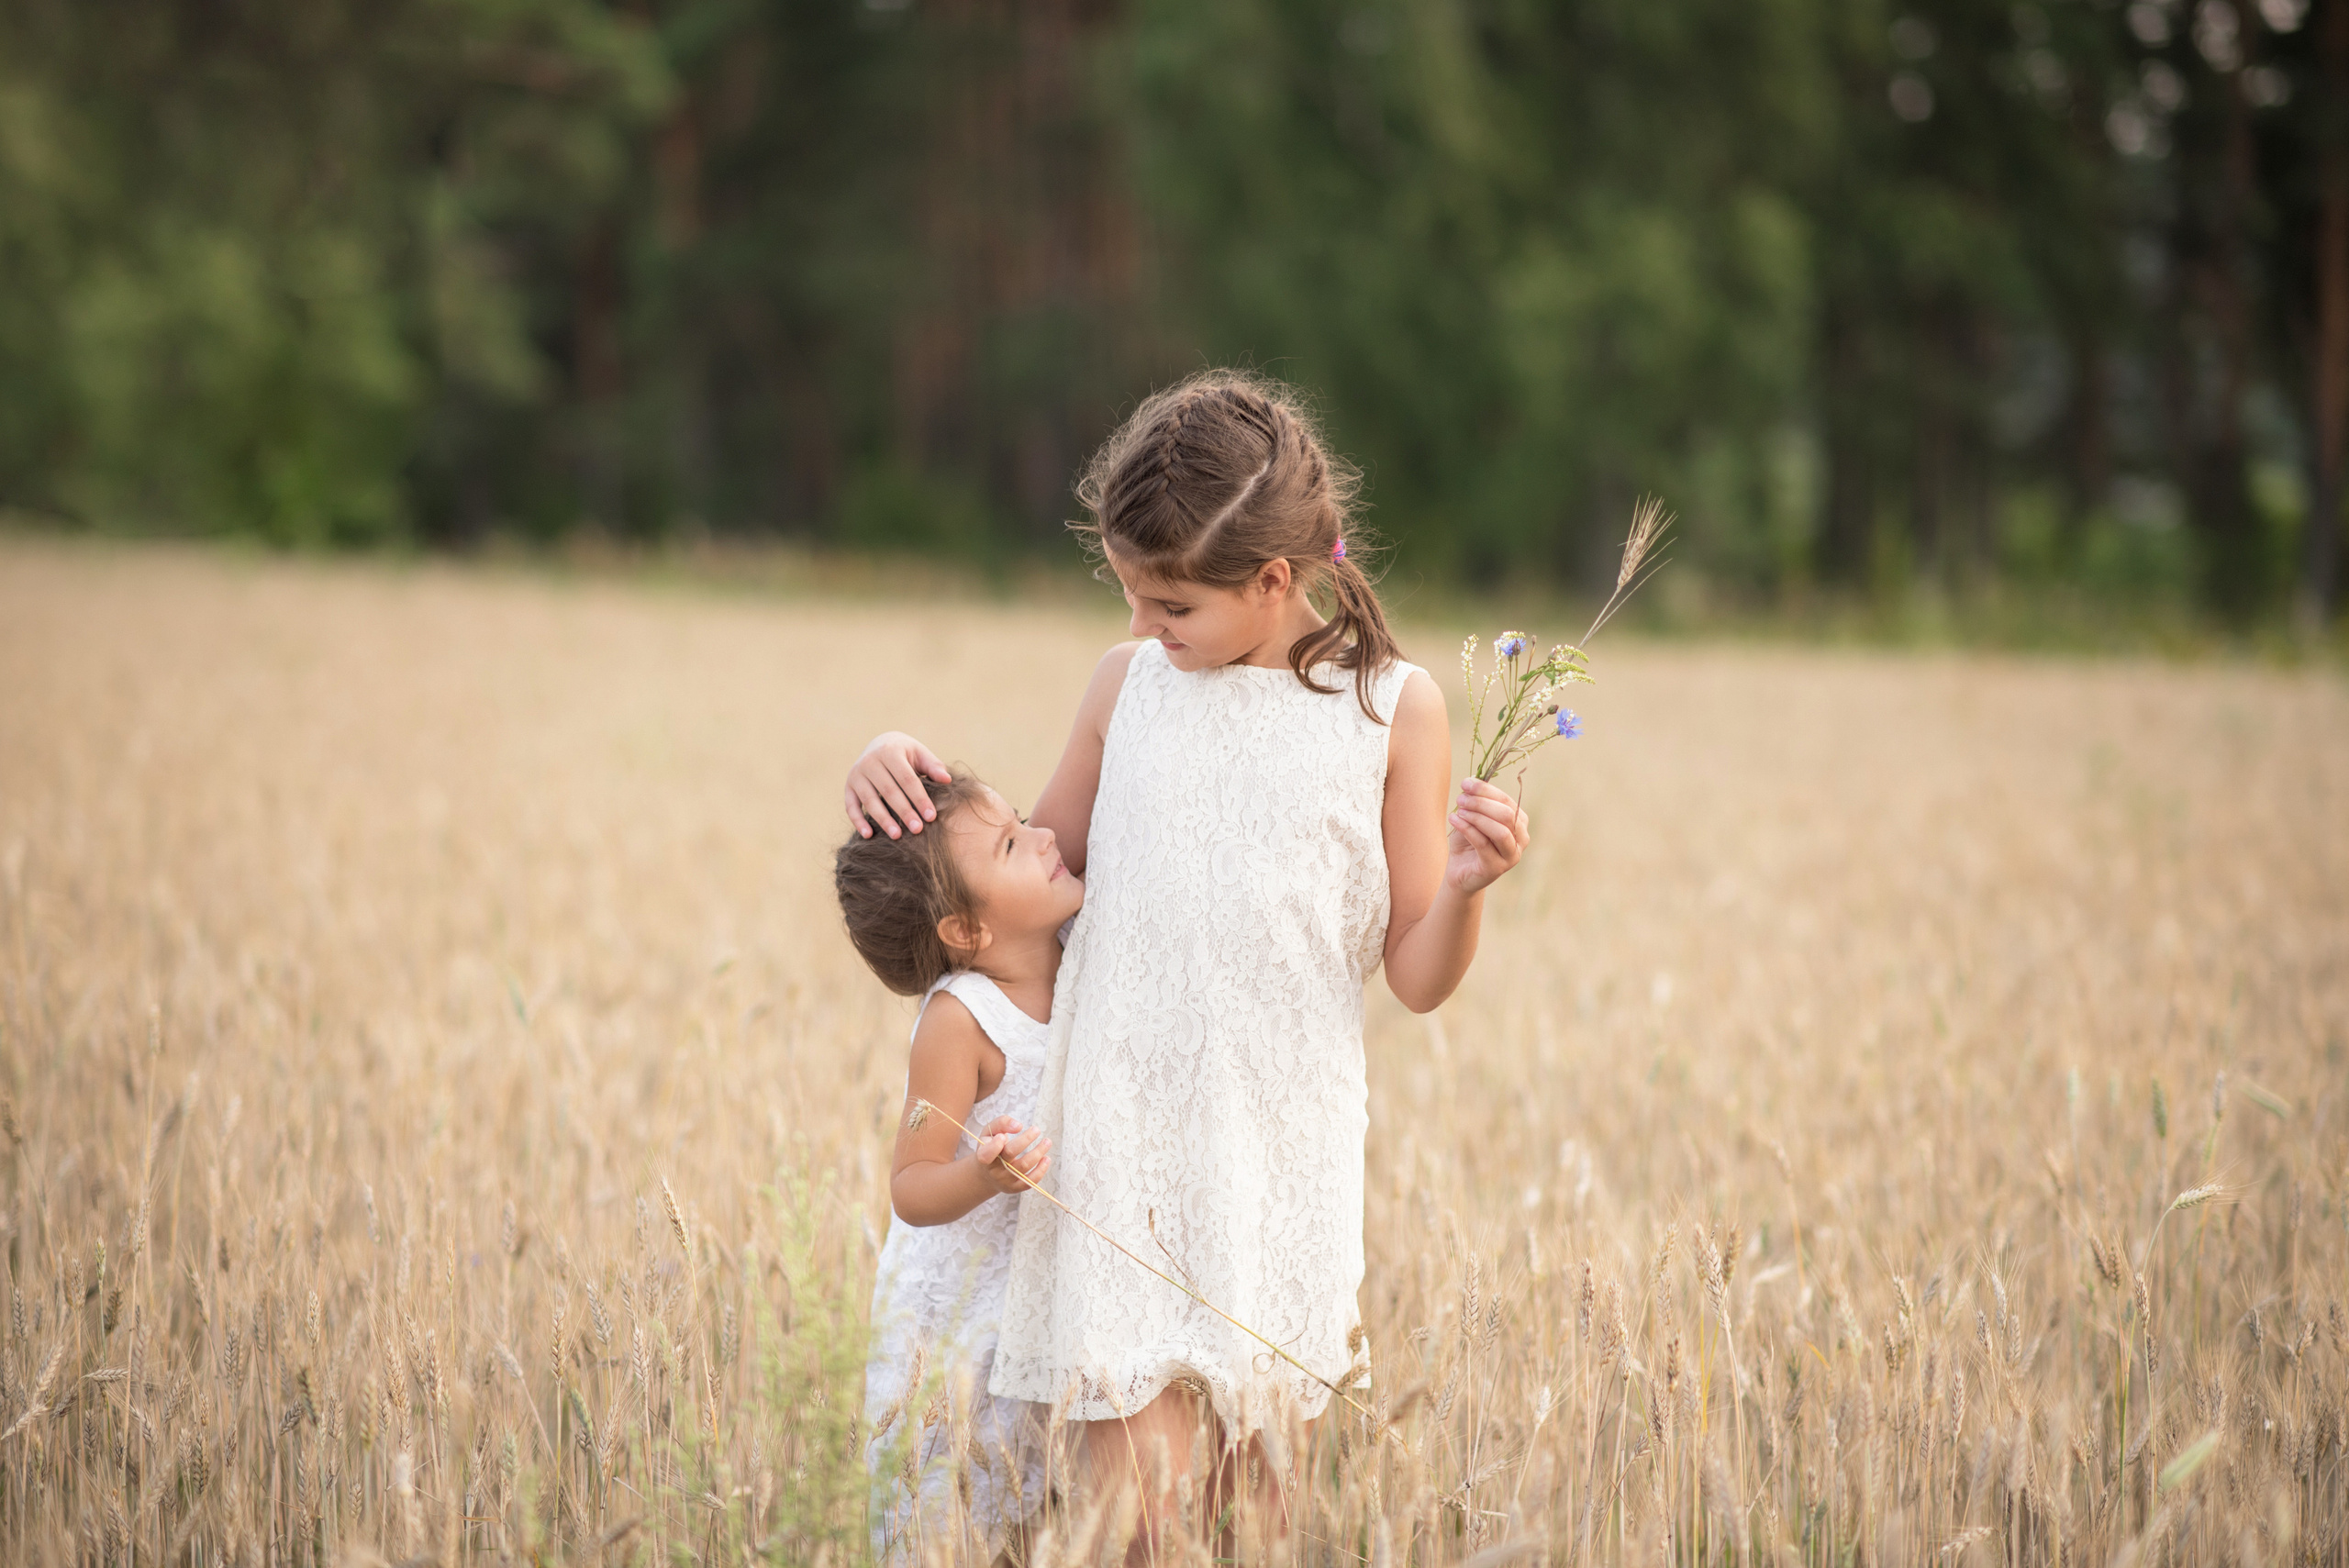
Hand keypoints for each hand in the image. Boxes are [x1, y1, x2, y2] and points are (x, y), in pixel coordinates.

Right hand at [845, 732, 952, 838]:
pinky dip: (858, 821)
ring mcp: (857, 774)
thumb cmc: (905, 753)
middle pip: (889, 791)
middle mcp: (870, 761)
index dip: (919, 798)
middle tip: (917, 829)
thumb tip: (947, 780)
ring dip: (883, 819)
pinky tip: (869, 835)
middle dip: (904, 812)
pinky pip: (850, 806)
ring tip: (897, 836)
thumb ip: (933, 766)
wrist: (879, 744)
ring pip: (870, 800)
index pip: (906, 779)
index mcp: (890, 751)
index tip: (931, 816)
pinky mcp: (848, 786)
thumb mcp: (919, 753)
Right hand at [972, 1117, 1050, 1194]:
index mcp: (983, 1155)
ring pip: (1024, 1166)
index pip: (987, 1153)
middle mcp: (993, 1169)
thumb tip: (1018, 1126)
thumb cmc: (990, 1147)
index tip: (1004, 1135)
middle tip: (1036, 1129)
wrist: (987, 1174)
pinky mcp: (1015, 1188)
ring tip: (1047, 1141)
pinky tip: (1046, 1158)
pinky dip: (1041, 1169)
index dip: (995, 1145)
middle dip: (1026, 1139)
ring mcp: (1005, 1180)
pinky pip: (1030, 1181)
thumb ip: (1001, 1123)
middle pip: (1010, 1153)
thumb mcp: (989, 1132)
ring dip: (1039, 1152)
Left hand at [1445, 777, 1528, 894]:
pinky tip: (1453, 820)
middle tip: (1461, 798)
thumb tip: (1473, 779)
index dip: (1486, 790)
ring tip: (1458, 810)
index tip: (1466, 783)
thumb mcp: (1473, 817)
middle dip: (1481, 803)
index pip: (1506, 801)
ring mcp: (1512, 856)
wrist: (1460, 871)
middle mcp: (1521, 839)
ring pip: (1499, 831)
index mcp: (1519, 822)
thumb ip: (1477, 800)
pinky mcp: (1497, 868)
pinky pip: (1483, 844)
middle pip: (1506, 814)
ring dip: (1477, 816)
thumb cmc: (1468, 841)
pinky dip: (1467, 828)